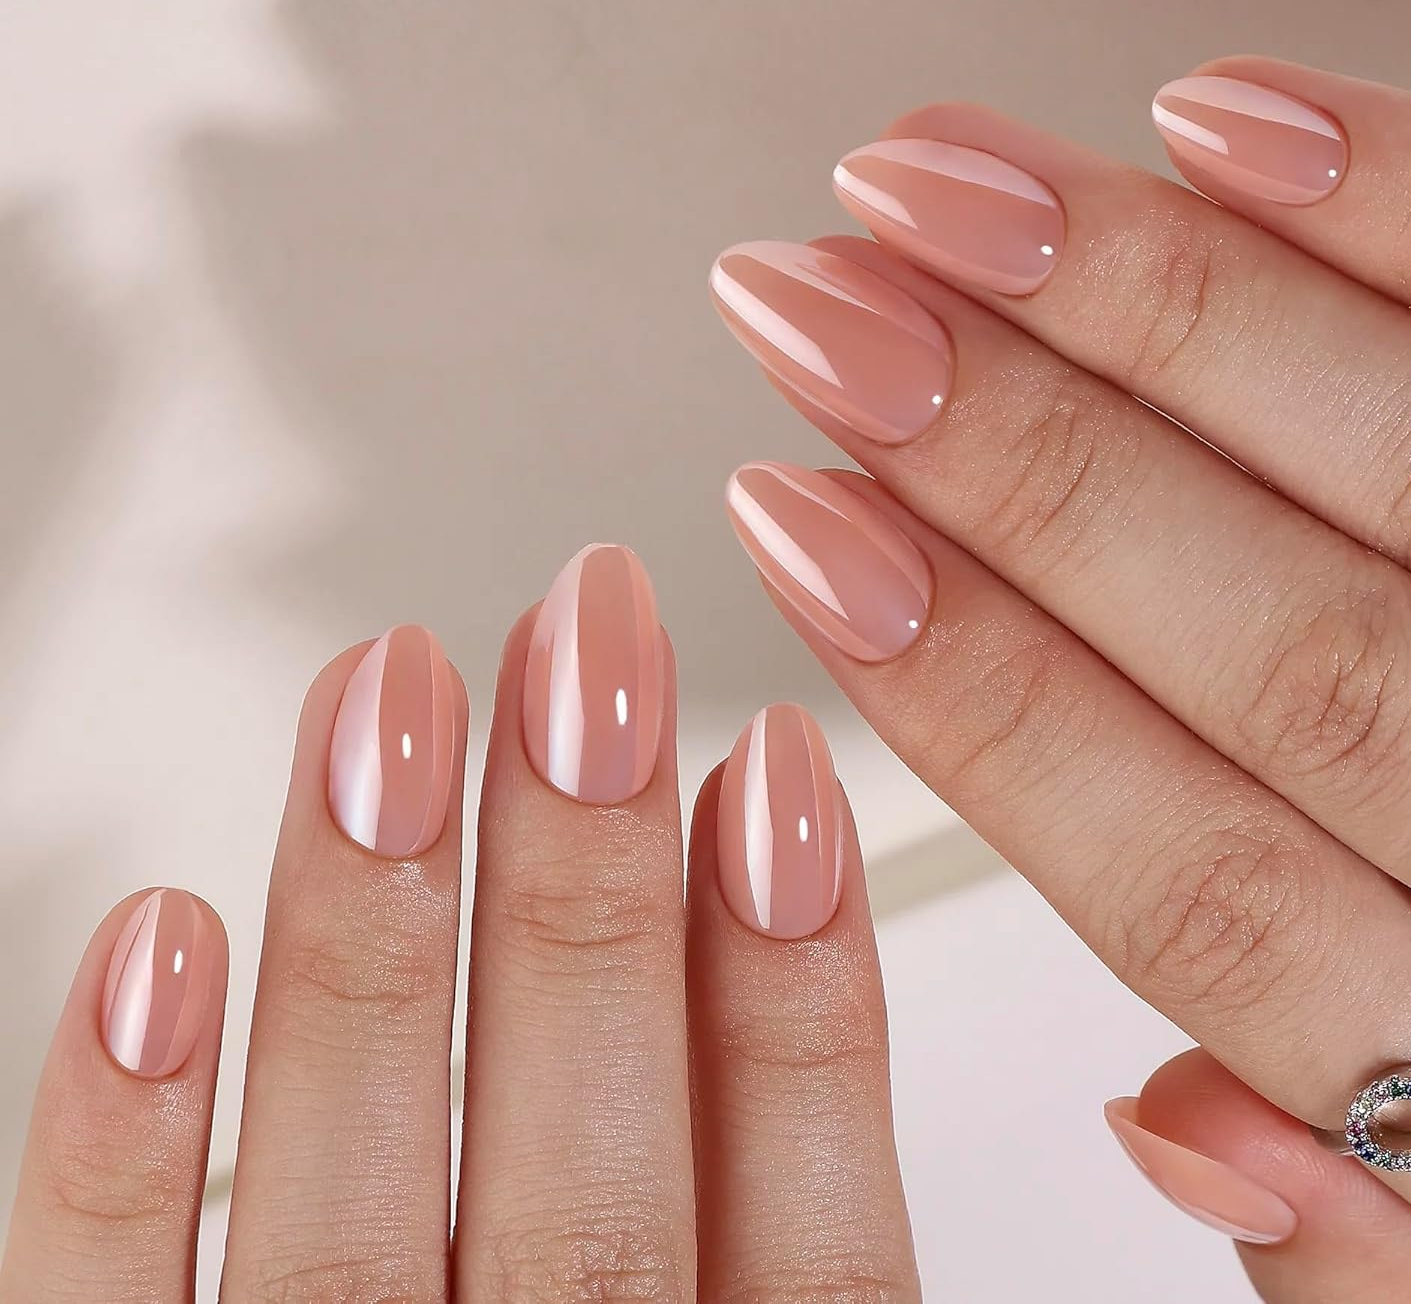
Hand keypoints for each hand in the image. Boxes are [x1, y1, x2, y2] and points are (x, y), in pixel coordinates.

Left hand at [0, 555, 917, 1300]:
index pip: (807, 1245)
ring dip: (375, 940)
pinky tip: (157, 945)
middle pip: (591, 1194)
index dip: (808, 996)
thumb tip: (808, 942)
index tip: (782, 772)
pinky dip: (122, 1151)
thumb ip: (810, 1264)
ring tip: (394, 696)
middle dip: (591, 889)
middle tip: (590, 648)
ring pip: (343, 1220)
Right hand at [711, 58, 1410, 1298]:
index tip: (802, 541)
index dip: (981, 699)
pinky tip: (1222, 124)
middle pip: (1287, 650)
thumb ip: (1350, 1241)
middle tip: (824, 320)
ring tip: (943, 196)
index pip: (1195, 879)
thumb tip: (1176, 1127)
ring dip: (1156, 307)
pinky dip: (1410, 211)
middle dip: (1020, 468)